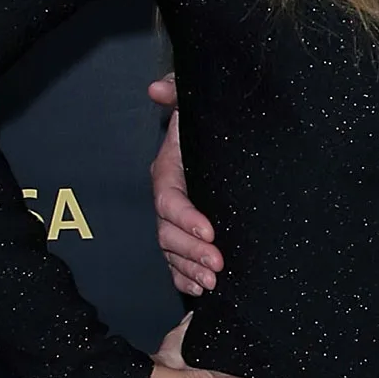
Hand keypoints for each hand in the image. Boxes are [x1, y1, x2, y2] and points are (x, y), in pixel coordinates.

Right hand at [148, 74, 222, 295]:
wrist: (221, 138)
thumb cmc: (206, 122)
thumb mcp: (194, 105)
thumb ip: (178, 91)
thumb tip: (157, 88)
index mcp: (168, 170)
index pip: (170, 200)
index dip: (186, 218)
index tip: (210, 232)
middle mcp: (168, 198)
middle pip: (169, 233)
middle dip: (191, 252)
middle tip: (217, 264)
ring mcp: (174, 220)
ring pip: (172, 252)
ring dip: (190, 269)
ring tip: (212, 281)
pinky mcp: (184, 235)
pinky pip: (176, 263)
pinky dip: (185, 278)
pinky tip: (201, 289)